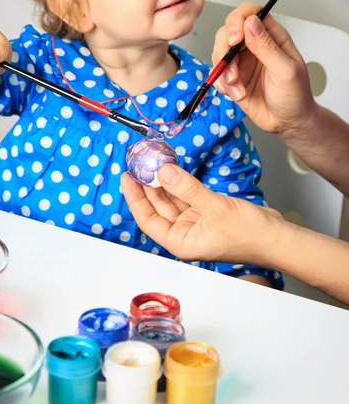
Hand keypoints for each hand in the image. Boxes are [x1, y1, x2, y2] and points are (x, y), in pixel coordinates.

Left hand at [121, 164, 282, 265]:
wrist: (277, 237)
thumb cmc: (250, 235)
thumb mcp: (215, 207)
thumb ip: (187, 188)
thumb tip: (163, 172)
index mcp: (181, 241)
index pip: (148, 219)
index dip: (135, 198)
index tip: (127, 177)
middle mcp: (185, 233)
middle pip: (157, 207)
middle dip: (147, 186)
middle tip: (138, 164)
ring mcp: (196, 222)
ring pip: (172, 199)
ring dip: (163, 181)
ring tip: (152, 161)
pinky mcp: (207, 212)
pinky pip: (187, 195)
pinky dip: (180, 182)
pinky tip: (172, 168)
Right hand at [212, 2, 316, 138]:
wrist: (288, 123)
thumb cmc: (295, 96)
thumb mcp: (285, 71)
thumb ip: (267, 47)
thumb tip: (251, 23)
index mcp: (272, 37)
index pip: (250, 13)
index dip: (238, 20)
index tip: (235, 39)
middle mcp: (254, 45)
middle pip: (227, 32)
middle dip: (224, 51)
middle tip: (232, 71)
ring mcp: (242, 61)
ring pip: (219, 53)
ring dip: (224, 73)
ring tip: (238, 89)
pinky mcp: (233, 78)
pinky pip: (217, 74)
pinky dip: (222, 84)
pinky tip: (237, 94)